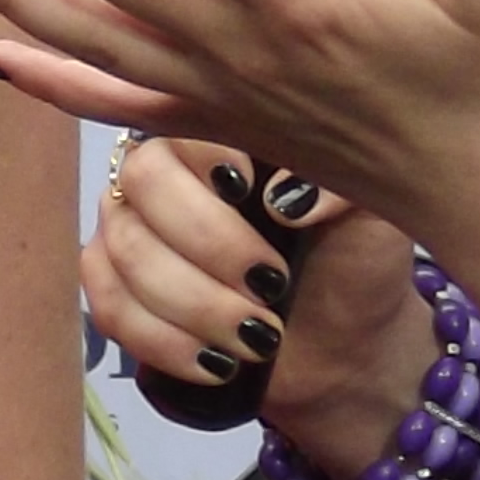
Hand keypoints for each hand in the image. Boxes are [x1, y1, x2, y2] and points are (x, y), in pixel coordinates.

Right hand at [84, 138, 434, 468]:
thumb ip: (340, 186)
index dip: (206, 157)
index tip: (249, 193)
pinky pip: (107, 306)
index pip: (182, 116)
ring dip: (196, 305)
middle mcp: (165, 172)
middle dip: (210, 245)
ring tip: (259, 338)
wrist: (344, 347)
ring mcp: (129, 228)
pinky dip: (162, 341)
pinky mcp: (114, 288)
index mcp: (225, 133)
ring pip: (126, 253)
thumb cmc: (357, 265)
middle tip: (272, 284)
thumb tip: (284, 197)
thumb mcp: (372, 214)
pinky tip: (215, 363)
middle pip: (143, 182)